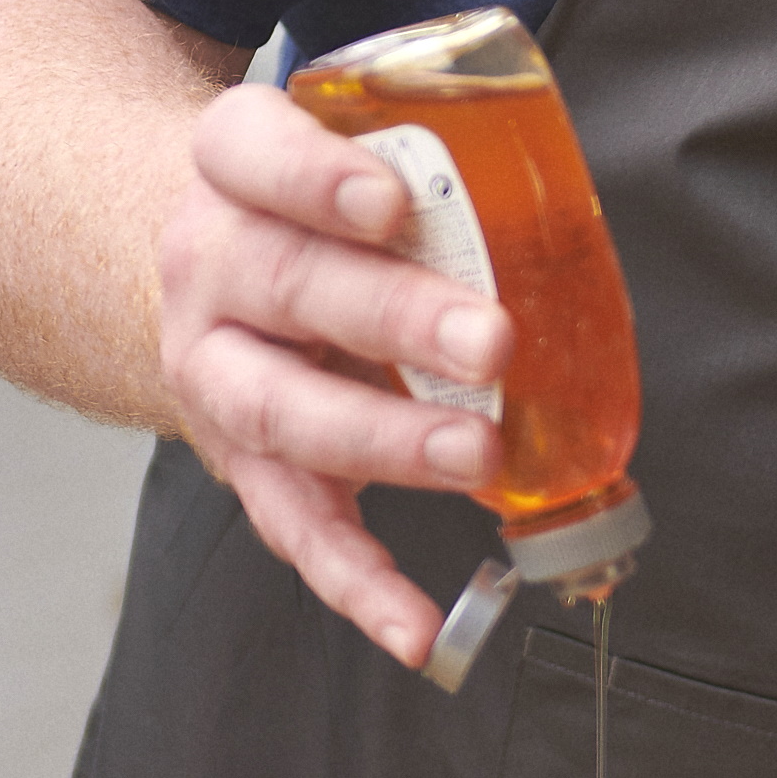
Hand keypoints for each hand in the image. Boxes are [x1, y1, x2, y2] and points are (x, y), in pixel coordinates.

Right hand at [157, 81, 514, 666]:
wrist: (205, 272)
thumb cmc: (306, 212)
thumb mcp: (342, 158)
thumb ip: (432, 172)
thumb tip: (571, 211)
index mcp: (237, 172)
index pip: (252, 151)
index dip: (316, 176)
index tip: (391, 200)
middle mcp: (212, 268)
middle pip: (289, 285)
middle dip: (396, 319)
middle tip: (491, 343)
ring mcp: (218, 371)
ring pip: (285, 409)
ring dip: (386, 441)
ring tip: (474, 459)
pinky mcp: (245, 465)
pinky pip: (298, 528)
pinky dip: (357, 583)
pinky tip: (414, 626)